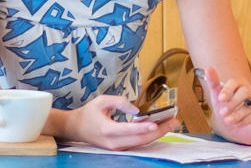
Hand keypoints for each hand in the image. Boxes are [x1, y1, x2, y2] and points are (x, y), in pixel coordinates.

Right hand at [64, 95, 180, 150]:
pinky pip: (138, 143)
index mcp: (107, 130)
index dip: (143, 127)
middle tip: (174, 120)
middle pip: (140, 139)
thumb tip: (136, 109)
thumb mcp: (101, 101)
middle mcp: (113, 142)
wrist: (76, 128)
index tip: (155, 123)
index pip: (128, 130)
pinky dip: (150, 136)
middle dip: (159, 130)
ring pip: (142, 143)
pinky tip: (160, 127)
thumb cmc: (88, 113)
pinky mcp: (120, 148)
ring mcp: (117, 148)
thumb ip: (119, 102)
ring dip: (158, 133)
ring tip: (172, 122)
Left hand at [202, 72, 250, 144]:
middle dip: (232, 103)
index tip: (220, 99)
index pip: (236, 82)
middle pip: (245, 91)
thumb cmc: (229, 111)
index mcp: (241, 84)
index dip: (227, 90)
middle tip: (222, 113)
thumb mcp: (218, 99)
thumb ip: (214, 84)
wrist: (237, 130)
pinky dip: (246, 120)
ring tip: (228, 121)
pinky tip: (238, 124)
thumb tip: (208, 69)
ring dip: (237, 114)